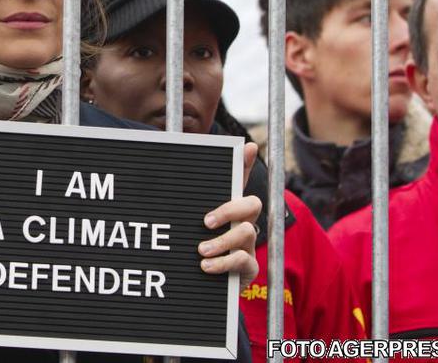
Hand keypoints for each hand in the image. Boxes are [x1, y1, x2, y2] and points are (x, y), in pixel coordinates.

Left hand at [197, 142, 260, 286]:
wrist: (198, 289)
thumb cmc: (192, 251)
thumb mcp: (186, 226)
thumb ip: (186, 203)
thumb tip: (186, 162)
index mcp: (226, 209)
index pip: (239, 181)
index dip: (246, 163)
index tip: (246, 148)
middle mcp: (241, 223)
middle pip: (252, 204)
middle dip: (231, 209)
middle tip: (206, 221)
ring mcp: (246, 245)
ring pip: (247, 232)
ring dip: (222, 241)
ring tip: (201, 250)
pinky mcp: (247, 269)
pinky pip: (244, 261)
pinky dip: (224, 263)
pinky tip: (206, 266)